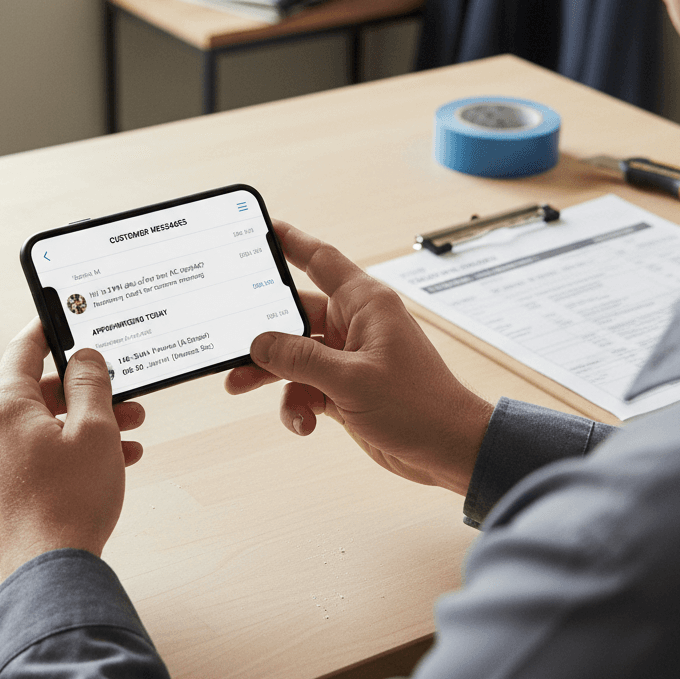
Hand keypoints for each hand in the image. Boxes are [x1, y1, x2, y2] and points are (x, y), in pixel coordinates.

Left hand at [0, 318, 144, 577]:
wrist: (48, 574)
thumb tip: (84, 358)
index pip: (24, 350)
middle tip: (125, 393)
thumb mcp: (94, 429)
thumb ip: (90, 383)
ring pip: (48, 426)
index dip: (48, 329)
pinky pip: (44, 455)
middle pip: (42, 392)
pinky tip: (116, 462)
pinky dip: (76, 451)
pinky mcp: (7, 490)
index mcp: (6, 408)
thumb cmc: (69, 501)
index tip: (64, 316)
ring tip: (132, 432)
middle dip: (89, 391)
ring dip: (90, 423)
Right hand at [225, 222, 492, 494]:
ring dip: (270, 374)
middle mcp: (355, 324)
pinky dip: (297, 405)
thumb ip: (299, 359)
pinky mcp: (345, 388)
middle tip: (229, 339)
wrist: (450, 450)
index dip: (290, 240)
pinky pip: (305, 386)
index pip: (319, 260)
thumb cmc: (420, 407)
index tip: (261, 228)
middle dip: (262, 333)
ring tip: (241, 386)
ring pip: (294, 355)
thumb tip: (260, 343)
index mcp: (365, 303)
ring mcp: (349, 357)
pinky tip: (302, 423)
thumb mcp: (350, 380)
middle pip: (294, 315)